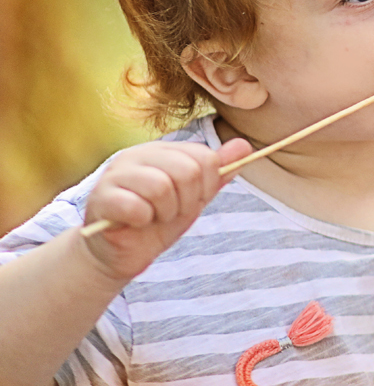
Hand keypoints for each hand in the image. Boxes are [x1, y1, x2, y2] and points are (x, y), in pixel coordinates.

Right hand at [81, 138, 251, 281]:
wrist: (120, 254)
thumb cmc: (157, 222)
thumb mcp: (194, 197)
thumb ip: (217, 172)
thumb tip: (245, 145)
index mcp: (162, 151)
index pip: (205, 157)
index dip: (206, 186)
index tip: (191, 201)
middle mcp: (137, 155)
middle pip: (187, 171)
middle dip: (187, 201)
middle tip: (170, 212)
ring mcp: (116, 174)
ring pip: (161, 187)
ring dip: (165, 212)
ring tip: (153, 217)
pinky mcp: (101, 197)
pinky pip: (136, 206)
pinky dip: (143, 220)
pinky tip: (135, 223)